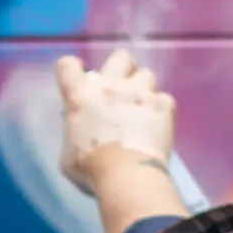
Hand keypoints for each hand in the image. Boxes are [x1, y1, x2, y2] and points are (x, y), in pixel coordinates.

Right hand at [55, 48, 175, 193]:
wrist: (128, 176)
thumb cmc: (91, 169)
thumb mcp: (68, 153)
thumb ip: (75, 131)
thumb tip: (82, 129)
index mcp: (81, 96)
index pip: (67, 66)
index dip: (71, 71)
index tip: (76, 82)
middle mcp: (110, 85)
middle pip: (119, 57)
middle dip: (120, 69)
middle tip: (119, 89)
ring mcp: (140, 92)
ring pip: (146, 74)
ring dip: (142, 88)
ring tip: (142, 108)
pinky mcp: (164, 104)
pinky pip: (164, 99)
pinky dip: (160, 110)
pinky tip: (157, 125)